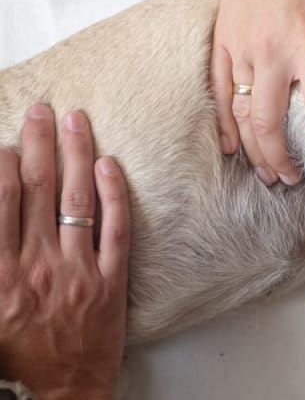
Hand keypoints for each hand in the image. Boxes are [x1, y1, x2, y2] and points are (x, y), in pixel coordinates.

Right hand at [0, 104, 129, 398]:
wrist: (64, 388)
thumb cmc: (16, 352)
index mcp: (0, 274)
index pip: (1, 203)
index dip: (6, 164)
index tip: (10, 140)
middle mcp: (39, 266)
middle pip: (38, 191)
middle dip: (39, 145)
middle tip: (41, 110)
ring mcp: (79, 271)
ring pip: (77, 201)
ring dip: (76, 156)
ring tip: (76, 121)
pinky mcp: (112, 279)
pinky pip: (116, 229)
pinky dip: (114, 195)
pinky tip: (109, 165)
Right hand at [211, 0, 304, 185]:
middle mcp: (271, 53)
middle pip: (270, 121)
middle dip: (282, 159)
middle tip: (295, 181)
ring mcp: (242, 51)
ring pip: (242, 114)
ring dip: (256, 150)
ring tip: (270, 175)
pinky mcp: (224, 44)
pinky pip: (218, 93)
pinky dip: (225, 124)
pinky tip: (233, 148)